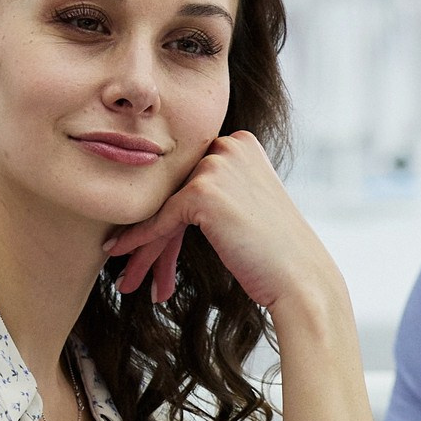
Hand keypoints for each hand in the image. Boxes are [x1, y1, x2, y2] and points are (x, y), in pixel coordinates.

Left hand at [103, 132, 343, 317]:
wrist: (300, 278)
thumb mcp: (247, 204)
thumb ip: (217, 188)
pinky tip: (119, 254)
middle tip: (125, 261)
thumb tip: (174, 196)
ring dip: (142, 246)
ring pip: (163, 208)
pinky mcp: (203, 191)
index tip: (145, 242)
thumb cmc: (275, 251)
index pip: (189, 177)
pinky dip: (139, 240)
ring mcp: (216, 165)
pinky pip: (160, 219)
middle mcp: (229, 145)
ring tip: (126, 277)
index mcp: (241, 143)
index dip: (165, 214)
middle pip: (173, 191)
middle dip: (149, 231)